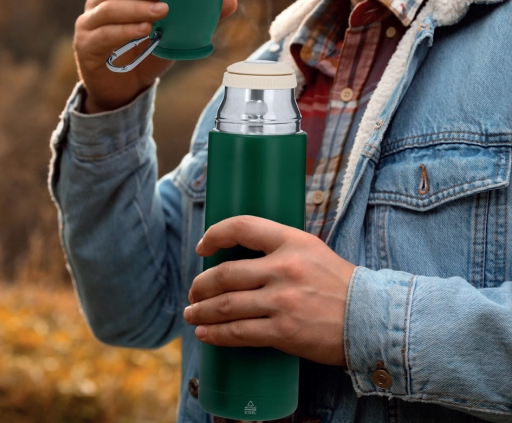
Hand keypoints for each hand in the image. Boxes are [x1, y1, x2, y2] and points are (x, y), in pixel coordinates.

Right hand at [73, 0, 237, 112]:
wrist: (123, 90)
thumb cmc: (145, 55)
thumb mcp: (173, 36)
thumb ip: (198, 19)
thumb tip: (230, 0)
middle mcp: (99, 4)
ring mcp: (89, 24)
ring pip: (109, 8)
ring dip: (136, 8)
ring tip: (161, 12)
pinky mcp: (87, 46)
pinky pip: (105, 34)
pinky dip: (125, 31)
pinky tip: (144, 31)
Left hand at [184, 216, 355, 366]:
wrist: (370, 317)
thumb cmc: (337, 283)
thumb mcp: (310, 250)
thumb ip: (278, 247)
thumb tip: (239, 254)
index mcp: (291, 241)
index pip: (242, 227)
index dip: (215, 234)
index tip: (202, 247)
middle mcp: (284, 268)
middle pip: (225, 273)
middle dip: (200, 284)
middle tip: (193, 291)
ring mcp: (283, 301)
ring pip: (226, 304)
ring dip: (201, 311)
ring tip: (191, 314)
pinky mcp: (284, 331)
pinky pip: (239, 332)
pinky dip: (216, 334)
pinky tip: (206, 334)